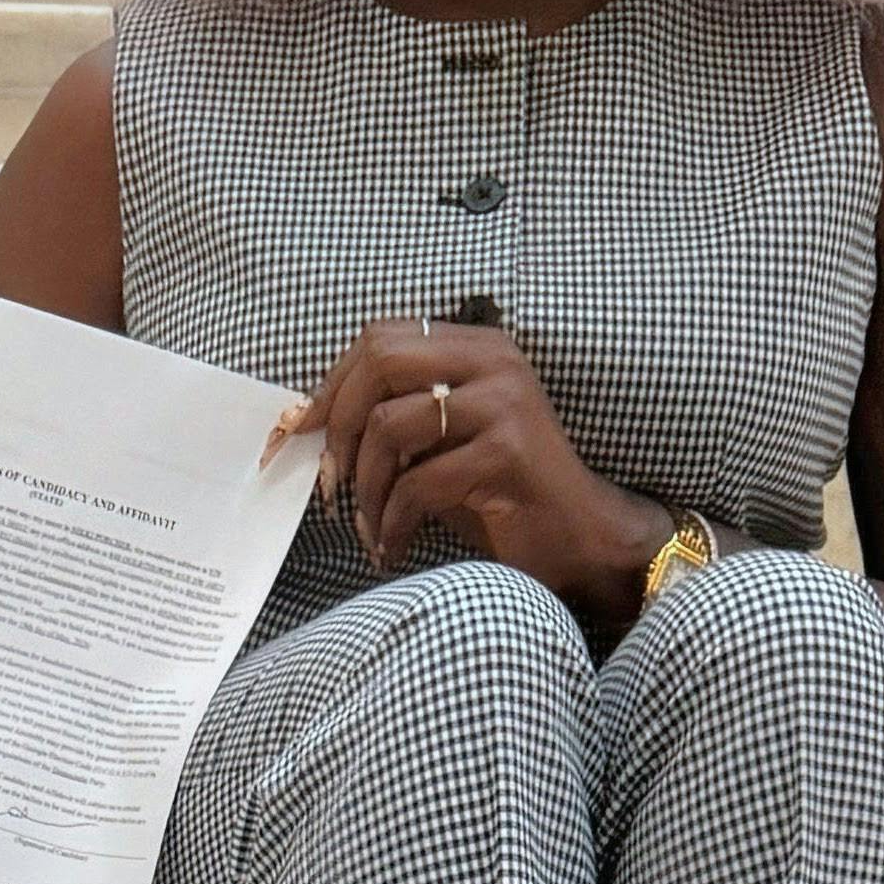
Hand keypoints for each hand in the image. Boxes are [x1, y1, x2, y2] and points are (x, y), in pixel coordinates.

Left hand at [282, 318, 669, 628]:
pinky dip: (392, 522)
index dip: (332, 384)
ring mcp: (505, 403)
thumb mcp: (441, 441)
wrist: (579, 539)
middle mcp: (493, 361)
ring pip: (390, 425)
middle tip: (331, 480)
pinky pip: (418, 483)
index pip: (380, 337)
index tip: (305, 432)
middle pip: (380, 362)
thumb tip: (311, 420)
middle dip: (340, 426)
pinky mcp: (509, 452)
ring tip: (368, 523)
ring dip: (365, 486)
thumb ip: (394, 414)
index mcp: (476, 347)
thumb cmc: (499, 494)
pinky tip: (392, 546)